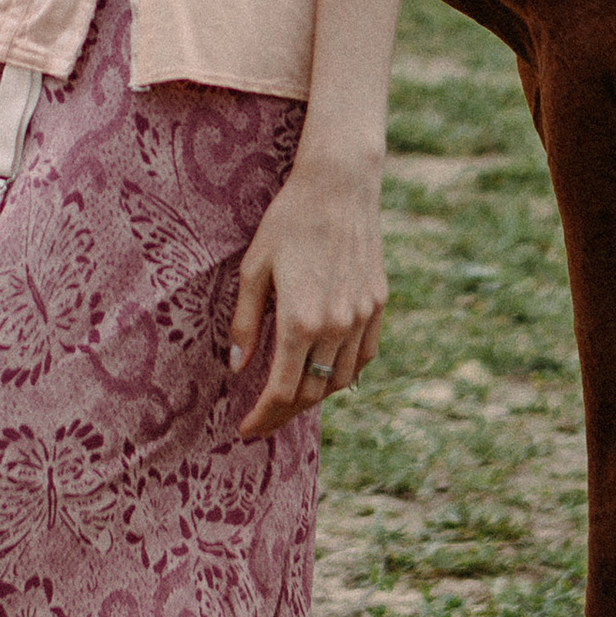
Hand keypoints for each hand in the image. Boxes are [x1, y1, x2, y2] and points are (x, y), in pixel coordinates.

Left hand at [225, 151, 386, 442]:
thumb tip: (238, 367)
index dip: (263, 416)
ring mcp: (362, 316)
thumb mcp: (254, 269)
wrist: (339, 187)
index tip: (245, 429)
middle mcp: (337, 325)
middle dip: (284, 414)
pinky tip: (326, 373)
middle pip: (313, 392)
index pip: (282, 391)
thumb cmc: (288, 222)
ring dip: (315, 397)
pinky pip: (364, 356)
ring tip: (291, 399)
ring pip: (341, 379)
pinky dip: (344, 373)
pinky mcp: (378, 304)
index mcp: (301, 320)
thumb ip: (246, 322)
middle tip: (262, 421)